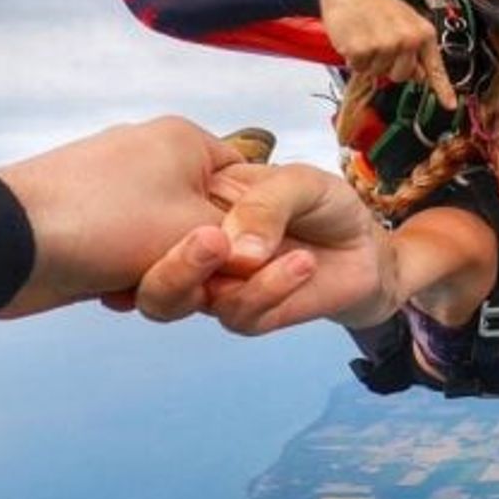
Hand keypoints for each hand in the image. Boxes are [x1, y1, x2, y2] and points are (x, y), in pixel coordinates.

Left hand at [0, 116, 246, 316]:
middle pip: (209, 222)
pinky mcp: (90, 224)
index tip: (245, 260)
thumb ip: (242, 247)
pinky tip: (110, 290)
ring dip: (162, 274)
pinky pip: (133, 257)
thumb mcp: (196, 234)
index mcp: (186, 142)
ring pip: (170, 247)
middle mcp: (154, 158)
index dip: (253, 229)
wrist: (3, 242)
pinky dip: (130, 277)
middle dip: (202, 261)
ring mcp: (117, 191)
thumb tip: (264, 262)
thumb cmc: (104, 222)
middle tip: (196, 284)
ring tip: (136, 284)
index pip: (249, 183)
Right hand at [126, 163, 393, 334]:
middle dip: (168, 266)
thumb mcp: (301, 183)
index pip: (145, 218)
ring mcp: (218, 286)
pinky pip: (240, 314)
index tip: (143, 222)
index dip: (133, 226)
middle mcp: (195, 250)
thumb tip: (232, 249)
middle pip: (148, 273)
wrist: (366, 247)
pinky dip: (268, 291)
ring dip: (220, 280)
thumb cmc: (324, 206)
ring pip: (180, 302)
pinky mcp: (251, 314)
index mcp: (195, 206)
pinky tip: (302, 264)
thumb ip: (265, 203)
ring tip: (259, 254)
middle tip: (208, 242)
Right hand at [319, 0, 457, 108]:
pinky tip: (354, 39)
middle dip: (388, 67)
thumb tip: (421, 73)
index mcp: (422, 32)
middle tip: (379, 44)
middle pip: (401, 76)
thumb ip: (415, 47)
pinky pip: (359, 68)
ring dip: (369, 61)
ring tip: (366, 36)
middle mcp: (408, 39)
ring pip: (378, 74)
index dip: (442, 88)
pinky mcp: (363, 49)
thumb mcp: (403, 20)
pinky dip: (354, 59)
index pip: (434, 66)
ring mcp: (386, 45)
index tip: (449, 104)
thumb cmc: (372, 3)